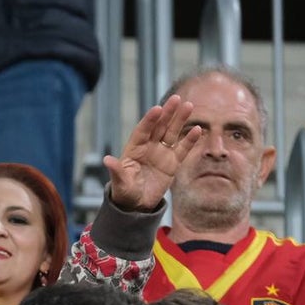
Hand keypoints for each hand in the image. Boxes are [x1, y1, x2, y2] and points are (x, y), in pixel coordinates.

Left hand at [102, 94, 202, 211]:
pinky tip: (197, 130)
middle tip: (176, 99)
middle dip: (167, 113)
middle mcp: (149, 148)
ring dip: (180, 120)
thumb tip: (106, 160)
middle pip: (159, 127)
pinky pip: (182, 149)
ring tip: (188, 106)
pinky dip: (190, 140)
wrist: (137, 205)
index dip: (149, 120)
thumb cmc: (124, 193)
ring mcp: (161, 153)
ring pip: (172, 133)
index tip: (157, 109)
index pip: (142, 131)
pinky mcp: (172, 163)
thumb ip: (116, 171)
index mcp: (134, 149)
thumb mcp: (120, 183)